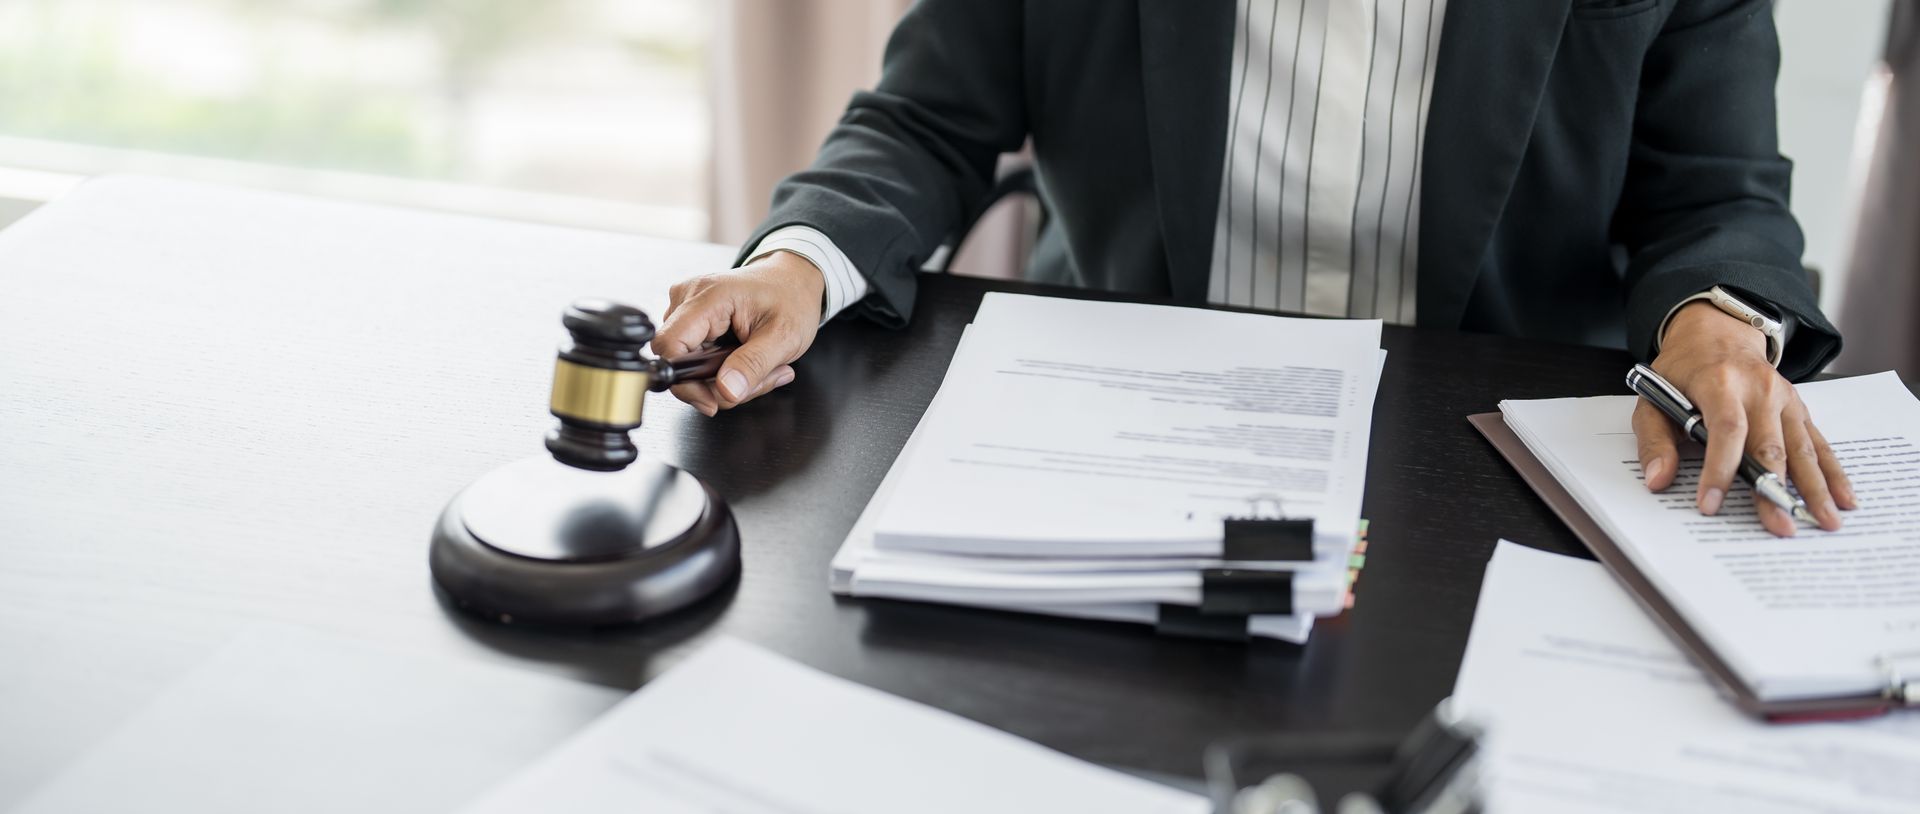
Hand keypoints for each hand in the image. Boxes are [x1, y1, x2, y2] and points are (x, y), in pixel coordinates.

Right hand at [651, 251, 824, 415]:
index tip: (711, 401)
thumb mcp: (784, 336)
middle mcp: (688, 297)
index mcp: (708, 296)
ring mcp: (687, 307)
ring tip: (759, 367)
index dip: (685, 382)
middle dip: (718, 385)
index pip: (670, 347)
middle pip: (680, 362)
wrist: (793, 279)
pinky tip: (746, 360)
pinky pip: (696, 357)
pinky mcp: (692, 318)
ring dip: (724, 380)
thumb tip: (725, 390)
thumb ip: (753, 365)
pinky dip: (722, 370)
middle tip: (757, 380)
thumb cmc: (791, 298)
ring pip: (689, 365)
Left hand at [1633, 301, 1853, 536]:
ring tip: (1825, 522)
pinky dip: (1832, 473)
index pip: (1726, 429)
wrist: (1717, 334)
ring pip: (1802, 449)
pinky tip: (1844, 499)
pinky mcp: (1799, 410)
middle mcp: (1760, 389)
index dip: (1719, 469)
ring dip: (1814, 489)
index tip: (1710, 503)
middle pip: (1769, 445)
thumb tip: (1657, 480)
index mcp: (1720, 382)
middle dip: (1773, 489)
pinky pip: (1818, 444)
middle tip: (1780, 527)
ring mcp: (1785, 399)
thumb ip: (1654, 440)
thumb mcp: (1653, 397)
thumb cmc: (1682, 372)